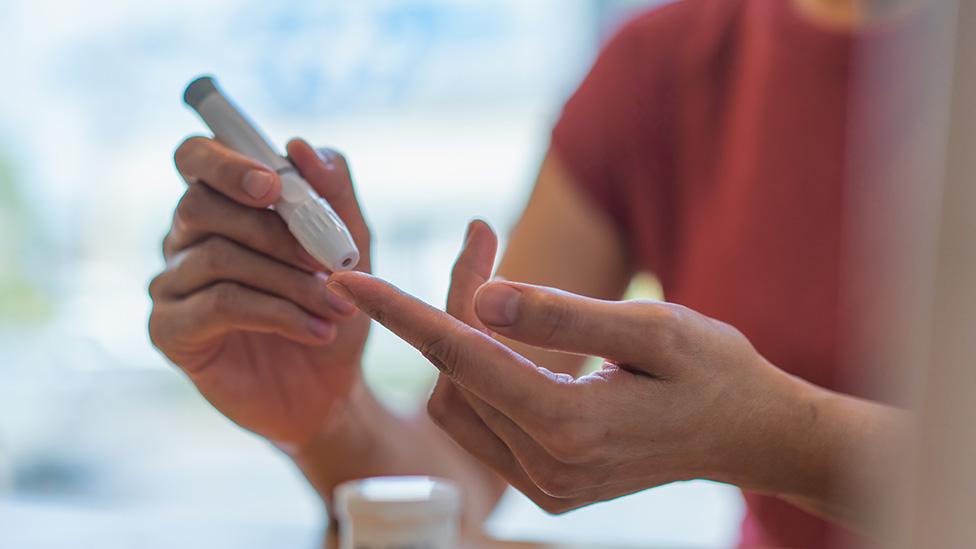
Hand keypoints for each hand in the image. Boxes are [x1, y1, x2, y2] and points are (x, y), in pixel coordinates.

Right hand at [149, 137, 371, 446]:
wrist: (330, 389)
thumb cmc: (333, 308)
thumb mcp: (351, 247)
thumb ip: (332, 192)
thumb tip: (298, 145)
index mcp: (223, 205)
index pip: (196, 157)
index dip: (228, 162)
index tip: (275, 185)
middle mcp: (186, 238)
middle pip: (201, 205)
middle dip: (276, 232)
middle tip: (328, 262)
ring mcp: (172, 284)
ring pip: (218, 257)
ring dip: (289, 281)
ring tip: (339, 307)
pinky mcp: (170, 331)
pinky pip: (218, 306)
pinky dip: (277, 314)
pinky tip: (317, 332)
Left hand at [327, 226, 807, 511]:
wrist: (751, 435)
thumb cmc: (715, 372)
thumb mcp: (652, 329)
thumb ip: (562, 315)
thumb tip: (481, 297)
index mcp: (570, 426)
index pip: (462, 358)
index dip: (402, 313)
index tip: (351, 279)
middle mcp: (548, 467)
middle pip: (461, 373)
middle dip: (454, 303)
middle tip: (480, 241)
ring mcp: (546, 485)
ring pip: (463, 403)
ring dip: (464, 342)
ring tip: (497, 285)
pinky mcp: (549, 485)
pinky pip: (485, 425)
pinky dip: (482, 376)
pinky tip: (508, 339)